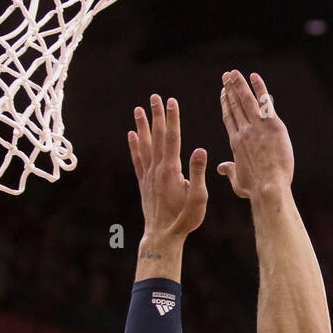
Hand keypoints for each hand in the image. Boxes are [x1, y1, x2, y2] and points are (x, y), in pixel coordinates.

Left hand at [128, 95, 207, 241]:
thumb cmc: (184, 219)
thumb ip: (198, 173)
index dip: (172, 118)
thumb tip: (200, 148)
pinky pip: (137, 160)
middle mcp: (156, 169)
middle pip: (157, 136)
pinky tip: (131, 135)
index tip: (171, 101)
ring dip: (142, 126)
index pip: (172, 138)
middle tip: (154, 96)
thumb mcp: (198, 198)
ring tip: (138, 109)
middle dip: (156, 115)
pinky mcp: (143, 183)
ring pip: (144, 145)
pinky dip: (134, 146)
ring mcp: (148, 175)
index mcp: (171, 170)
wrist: (162, 236)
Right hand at [218, 70, 293, 197]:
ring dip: (239, 84)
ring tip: (234, 73)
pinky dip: (259, 88)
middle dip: (229, 89)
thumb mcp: (237, 181)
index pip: (229, 117)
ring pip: (246, 100)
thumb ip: (229, 171)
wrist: (268, 187)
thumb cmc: (254, 188)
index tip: (223, 92)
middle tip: (226, 76)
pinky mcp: (273, 125)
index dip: (225, 103)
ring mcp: (257, 127)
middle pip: (234, 105)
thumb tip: (221, 168)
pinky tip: (254, 76)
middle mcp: (244, 131)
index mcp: (235, 142)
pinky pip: (264, 102)